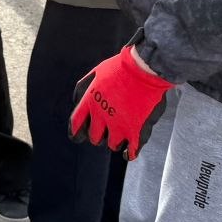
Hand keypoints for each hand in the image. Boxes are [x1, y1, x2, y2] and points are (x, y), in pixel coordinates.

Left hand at [69, 45, 173, 159]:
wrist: (145, 68)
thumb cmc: (120, 68)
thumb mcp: (95, 73)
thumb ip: (82, 89)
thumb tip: (76, 103)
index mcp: (89, 103)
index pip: (76, 126)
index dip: (76, 133)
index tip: (78, 136)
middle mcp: (102, 117)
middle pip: (94, 138)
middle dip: (99, 134)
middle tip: (106, 128)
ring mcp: (119, 125)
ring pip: (112, 145)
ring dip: (115, 140)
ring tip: (121, 131)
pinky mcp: (137, 131)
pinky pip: (130, 151)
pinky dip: (128, 153)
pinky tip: (127, 152)